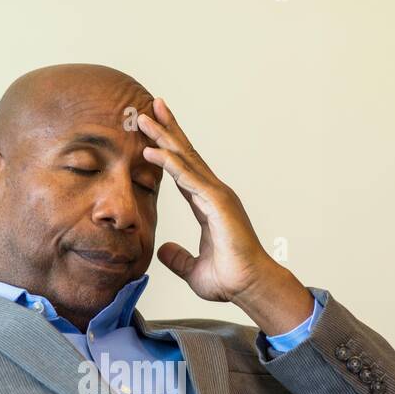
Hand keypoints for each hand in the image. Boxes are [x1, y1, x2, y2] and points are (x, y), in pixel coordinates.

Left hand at [138, 97, 313, 334]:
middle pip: (185, 155)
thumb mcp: (193, 269)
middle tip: (150, 106)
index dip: (168, 149)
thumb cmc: (230, 279)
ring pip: (185, 159)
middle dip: (167, 129)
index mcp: (207, 205)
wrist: (250, 287)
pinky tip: (153, 150)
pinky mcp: (218, 203)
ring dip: (164, 137)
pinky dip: (170, 163)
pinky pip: (188, 178)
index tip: (152, 131)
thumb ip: (178, 258)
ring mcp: (217, 195)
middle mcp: (213, 194)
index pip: (183, 171)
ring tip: (144, 116)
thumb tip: (163, 250)